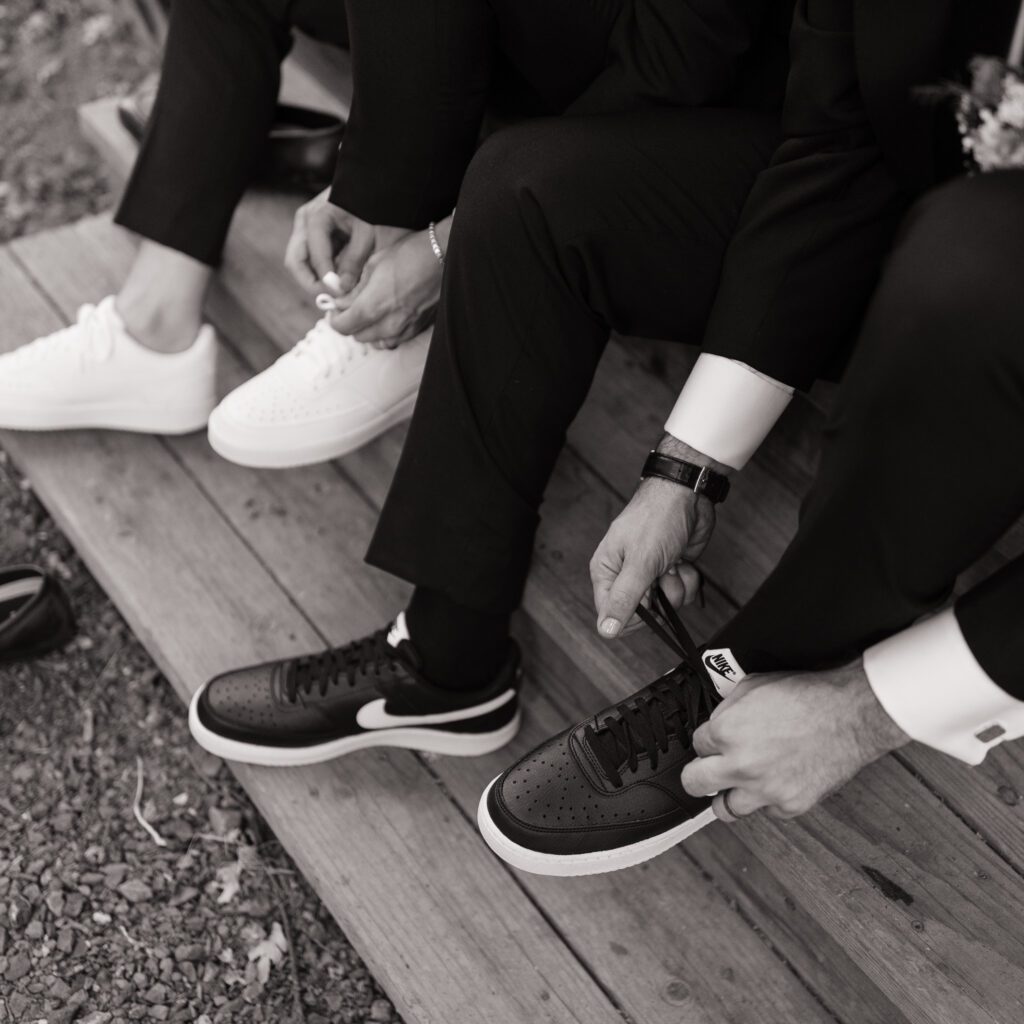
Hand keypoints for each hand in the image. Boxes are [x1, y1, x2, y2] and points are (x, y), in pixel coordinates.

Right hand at [284, 188, 410, 294]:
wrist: (372, 185)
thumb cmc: (372, 206)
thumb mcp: (368, 234)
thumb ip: (355, 262)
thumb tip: (341, 289)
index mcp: (316, 217)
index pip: (312, 257)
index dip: (324, 279)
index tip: (340, 296)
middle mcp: (305, 222)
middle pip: (295, 261)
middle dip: (311, 283)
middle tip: (330, 299)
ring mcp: (305, 227)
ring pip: (300, 262)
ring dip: (315, 279)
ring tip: (336, 293)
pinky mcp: (312, 234)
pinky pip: (310, 259)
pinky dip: (322, 272)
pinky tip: (338, 282)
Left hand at [325, 228, 443, 346]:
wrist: (443, 257)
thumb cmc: (409, 254)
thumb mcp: (373, 266)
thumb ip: (354, 290)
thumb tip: (341, 303)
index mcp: (373, 306)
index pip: (344, 327)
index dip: (335, 319)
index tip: (334, 310)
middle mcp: (389, 324)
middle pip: (358, 336)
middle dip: (350, 324)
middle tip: (349, 308)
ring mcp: (405, 329)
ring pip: (376, 341)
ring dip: (368, 330)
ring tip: (369, 313)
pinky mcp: (417, 329)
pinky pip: (394, 339)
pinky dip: (385, 332)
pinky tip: (387, 317)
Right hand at [590, 436, 724, 637]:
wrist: (688, 495)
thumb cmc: (657, 519)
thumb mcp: (640, 562)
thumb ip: (624, 599)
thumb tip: (606, 631)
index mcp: (606, 572)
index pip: (612, 614)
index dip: (633, 615)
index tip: (649, 603)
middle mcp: (625, 575)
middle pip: (641, 613)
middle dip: (659, 600)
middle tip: (661, 578)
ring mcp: (650, 574)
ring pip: (665, 606)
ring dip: (677, 589)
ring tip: (674, 564)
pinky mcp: (671, 570)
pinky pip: (681, 594)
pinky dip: (688, 580)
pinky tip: (684, 562)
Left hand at [681, 660, 909, 820]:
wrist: (850, 714)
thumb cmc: (807, 696)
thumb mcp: (753, 685)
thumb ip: (727, 708)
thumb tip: (717, 722)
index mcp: (726, 732)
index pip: (696, 744)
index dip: (707, 741)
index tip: (716, 741)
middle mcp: (740, 764)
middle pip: (694, 782)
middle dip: (697, 773)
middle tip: (706, 770)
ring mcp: (765, 789)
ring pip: (725, 809)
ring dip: (728, 795)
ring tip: (736, 785)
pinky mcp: (790, 805)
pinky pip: (766, 811)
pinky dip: (767, 800)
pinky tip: (774, 784)